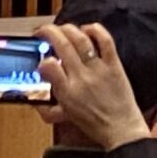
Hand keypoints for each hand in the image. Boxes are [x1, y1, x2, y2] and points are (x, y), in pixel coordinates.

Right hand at [35, 21, 151, 150]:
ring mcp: (98, 69)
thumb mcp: (66, 116)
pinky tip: (87, 29)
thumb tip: (35, 100)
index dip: (42, 59)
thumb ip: (48, 107)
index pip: (49, 67)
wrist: (121, 129)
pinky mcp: (114, 65)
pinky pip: (105, 41)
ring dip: (68, 29)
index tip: (41, 59)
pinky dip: (95, 30)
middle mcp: (81, 78)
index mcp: (67, 92)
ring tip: (61, 28)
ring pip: (81, 40)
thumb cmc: (94, 123)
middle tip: (43, 31)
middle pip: (62, 46)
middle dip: (49, 32)